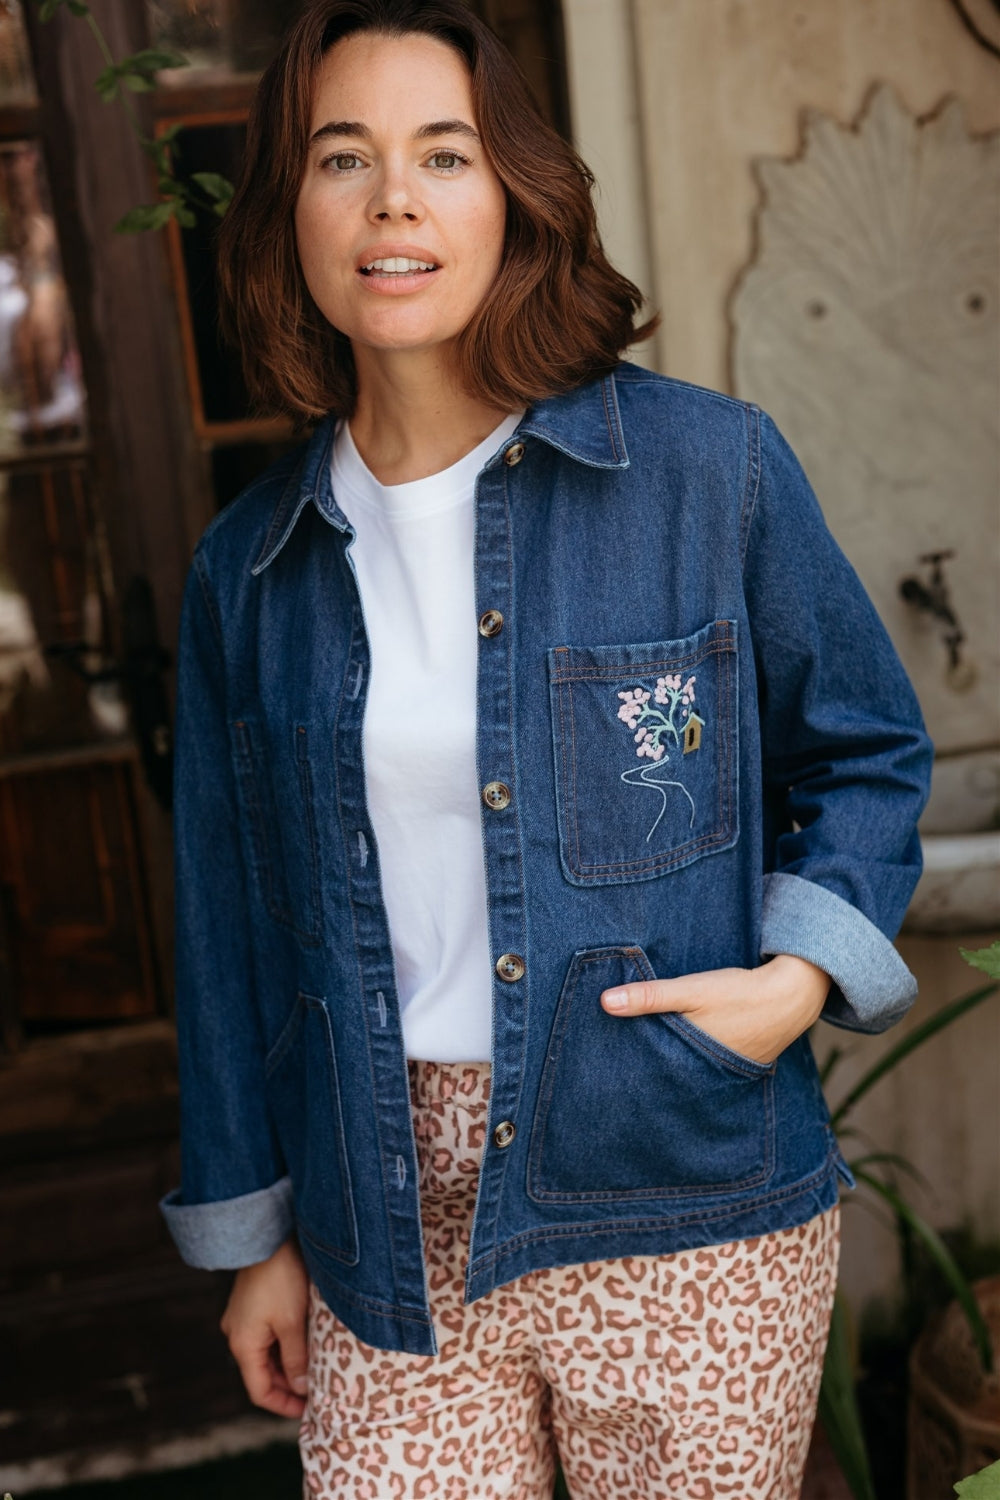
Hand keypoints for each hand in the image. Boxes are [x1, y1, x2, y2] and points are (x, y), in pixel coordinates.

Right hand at [220, 1237, 309, 1416]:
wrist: (268, 1234)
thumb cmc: (281, 1279)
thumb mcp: (292, 1324)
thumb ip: (296, 1360)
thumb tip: (301, 1389)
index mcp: (242, 1345)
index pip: (259, 1391)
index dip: (284, 1405)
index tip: (308, 1409)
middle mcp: (236, 1335)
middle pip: (262, 1374)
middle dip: (289, 1385)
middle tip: (318, 1389)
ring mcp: (241, 1319)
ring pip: (265, 1354)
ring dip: (287, 1364)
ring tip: (315, 1368)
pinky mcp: (249, 1305)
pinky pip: (265, 1336)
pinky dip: (283, 1345)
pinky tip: (303, 1343)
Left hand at [601, 954, 830, 1065]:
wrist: (792, 995)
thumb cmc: (739, 993)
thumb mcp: (692, 990)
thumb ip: (650, 996)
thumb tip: (604, 1002)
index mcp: (690, 1061)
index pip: (650, 1075)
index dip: (628, 1073)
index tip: (602, 1075)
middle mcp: (706, 1075)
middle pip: (666, 1077)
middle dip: (645, 1075)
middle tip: (612, 1076)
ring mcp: (722, 1072)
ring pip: (685, 1073)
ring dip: (667, 1068)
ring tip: (639, 1068)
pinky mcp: (735, 1063)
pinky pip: (703, 1067)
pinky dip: (690, 1061)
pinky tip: (678, 1054)